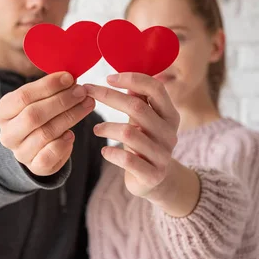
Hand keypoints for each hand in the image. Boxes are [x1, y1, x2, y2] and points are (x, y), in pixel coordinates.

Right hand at [0, 72, 94, 176]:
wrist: (31, 148)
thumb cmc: (36, 116)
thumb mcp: (35, 101)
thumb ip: (48, 90)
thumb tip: (70, 79)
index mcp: (2, 112)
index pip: (23, 96)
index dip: (48, 86)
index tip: (69, 78)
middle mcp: (7, 134)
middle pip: (34, 115)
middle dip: (62, 101)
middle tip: (82, 91)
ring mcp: (20, 152)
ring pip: (45, 134)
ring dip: (70, 117)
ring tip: (87, 104)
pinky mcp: (35, 167)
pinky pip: (50, 156)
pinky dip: (63, 144)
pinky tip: (71, 134)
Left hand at [85, 73, 179, 198]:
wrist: (155, 181)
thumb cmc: (144, 143)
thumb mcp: (145, 120)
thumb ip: (139, 100)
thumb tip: (122, 77)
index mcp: (170, 115)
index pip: (155, 89)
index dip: (131, 79)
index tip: (108, 77)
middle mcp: (169, 133)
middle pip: (137, 107)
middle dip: (108, 96)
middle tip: (87, 92)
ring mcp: (162, 155)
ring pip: (129, 133)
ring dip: (107, 128)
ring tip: (96, 129)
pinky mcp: (152, 174)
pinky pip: (128, 160)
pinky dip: (111, 153)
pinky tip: (104, 151)